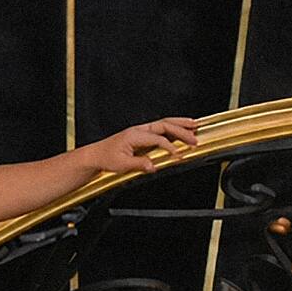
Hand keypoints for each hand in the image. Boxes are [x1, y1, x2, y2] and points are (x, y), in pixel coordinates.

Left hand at [82, 117, 197, 173]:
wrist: (96, 155)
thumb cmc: (106, 158)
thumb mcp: (121, 164)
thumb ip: (139, 164)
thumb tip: (153, 166)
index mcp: (134, 135)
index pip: (158, 138)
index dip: (170, 147)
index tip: (178, 155)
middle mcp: (139, 130)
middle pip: (164, 125)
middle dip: (181, 130)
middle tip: (195, 138)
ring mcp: (141, 131)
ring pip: (164, 123)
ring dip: (180, 124)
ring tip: (195, 125)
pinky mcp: (143, 135)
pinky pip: (161, 129)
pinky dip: (173, 128)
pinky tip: (182, 131)